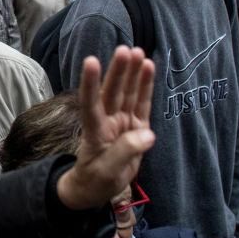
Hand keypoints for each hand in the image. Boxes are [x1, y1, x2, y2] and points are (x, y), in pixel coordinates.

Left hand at [56, 49, 155, 210]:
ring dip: (131, 72)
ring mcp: (121, 121)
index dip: (90, 83)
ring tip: (137, 51)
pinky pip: (142, 103)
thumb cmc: (95, 180)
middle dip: (118, 71)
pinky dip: (145, 86)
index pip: (90, 104)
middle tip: (124, 50)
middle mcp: (107, 120)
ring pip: (127, 93)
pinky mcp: (136, 126)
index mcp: (94, 130)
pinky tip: (148, 67)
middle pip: (112, 92)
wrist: (96, 187)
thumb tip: (147, 135)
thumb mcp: (106, 172)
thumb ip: (124, 152)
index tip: (90, 61)